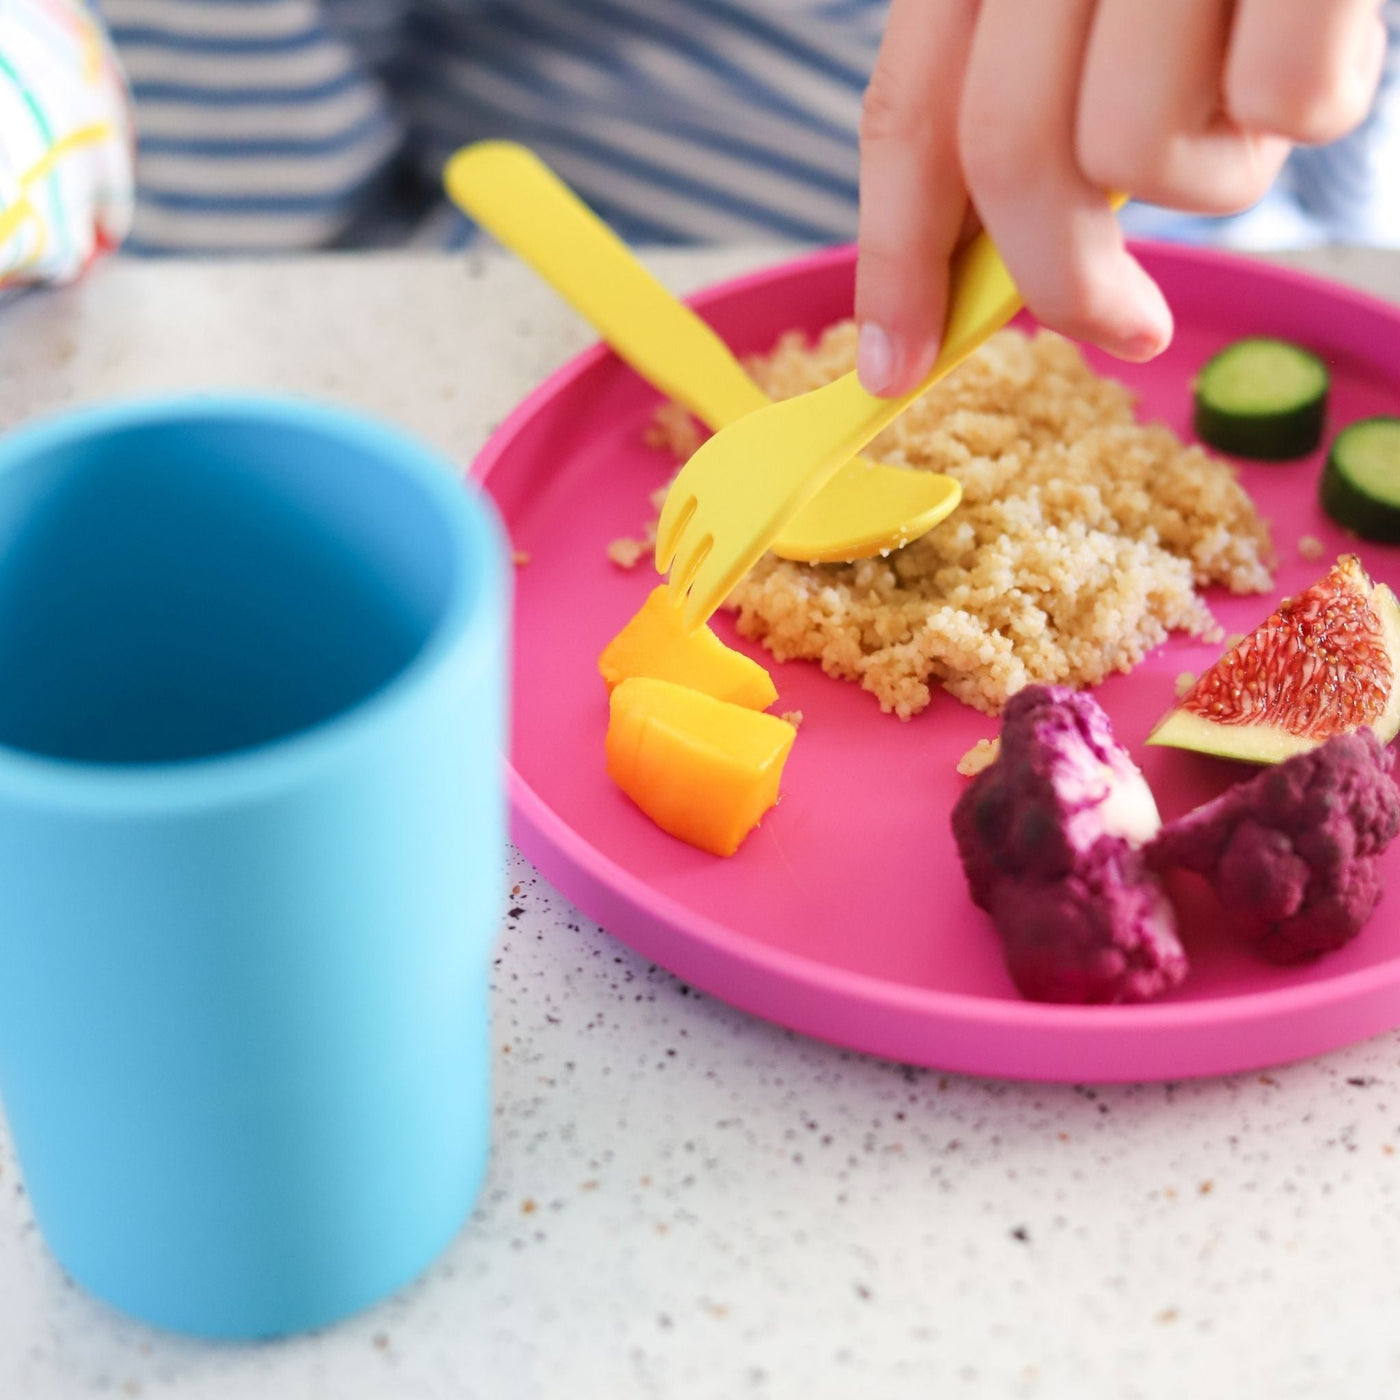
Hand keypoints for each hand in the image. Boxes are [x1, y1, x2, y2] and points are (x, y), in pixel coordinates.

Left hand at [854, 0, 1388, 395]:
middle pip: (1010, 154)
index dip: (894, 260)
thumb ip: (1029, 81)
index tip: (894, 370)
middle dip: (1059, 281)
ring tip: (1250, 80)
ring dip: (1208, 170)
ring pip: (1141, 148)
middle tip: (1118, 327)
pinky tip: (1319, 32)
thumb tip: (987, 256)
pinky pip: (1284, 103)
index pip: (908, 112)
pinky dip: (1308, 105)